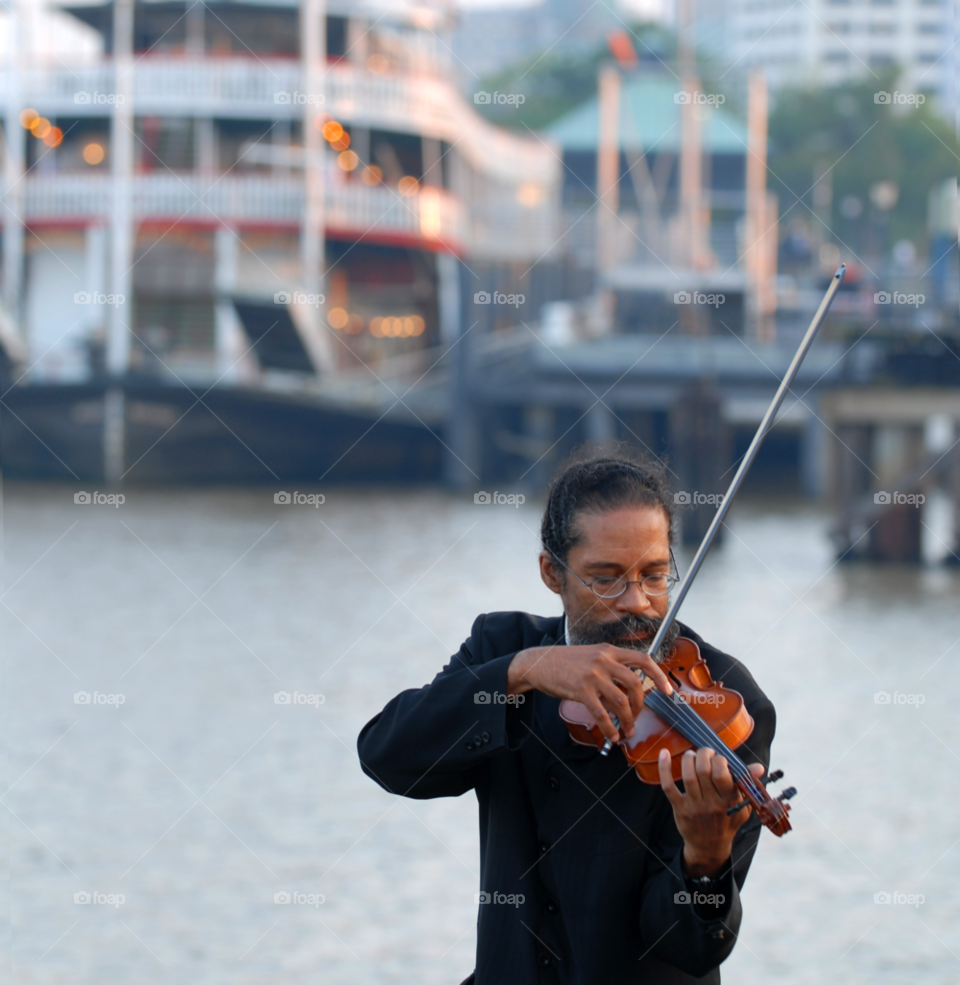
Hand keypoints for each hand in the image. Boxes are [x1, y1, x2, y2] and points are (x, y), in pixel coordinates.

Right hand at [507, 644, 672, 744]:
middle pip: (636, 684)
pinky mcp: (581, 690)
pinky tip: (611, 735)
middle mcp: (604, 661)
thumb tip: (627, 689)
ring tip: (626, 731)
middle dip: (640, 706)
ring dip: (627, 720)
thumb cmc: (565, 662)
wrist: (538, 663)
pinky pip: (602, 713)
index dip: (659, 676)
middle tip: (637, 716)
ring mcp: (593, 675)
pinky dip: (609, 728)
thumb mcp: (591, 656)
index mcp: (609, 651)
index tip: (667, 691)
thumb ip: (610, 667)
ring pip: (621, 702)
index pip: (643, 659)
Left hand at [658, 748, 765, 877]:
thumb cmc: (728, 820)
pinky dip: (664, 768)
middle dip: (703, 754)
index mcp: (729, 801)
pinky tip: (664, 753)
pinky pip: (669, 786)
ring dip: (689, 759)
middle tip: (705, 753)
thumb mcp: (743, 805)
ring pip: (688, 776)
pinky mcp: (679, 808)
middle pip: (704, 771)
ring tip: (692, 755)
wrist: (710, 847)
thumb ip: (748, 784)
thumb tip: (759, 767)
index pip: (722, 775)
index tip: (719, 758)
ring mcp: (694, 806)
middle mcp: (712, 804)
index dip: (719, 760)